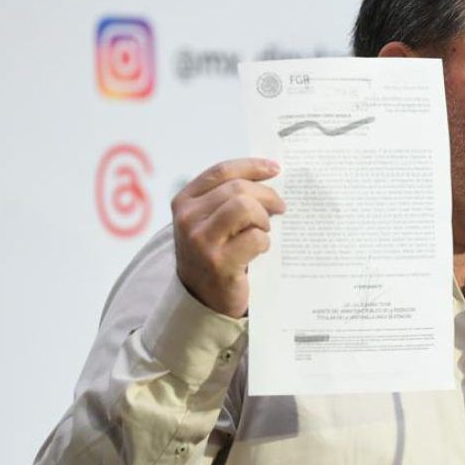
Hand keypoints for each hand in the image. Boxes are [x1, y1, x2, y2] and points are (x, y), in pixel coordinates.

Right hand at [172, 158, 284, 317]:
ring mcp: (201, 241)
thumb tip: (269, 175)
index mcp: (185, 201)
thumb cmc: (215, 253)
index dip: (252, 166)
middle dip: (266, 196)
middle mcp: (188, 218)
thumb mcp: (210, 221)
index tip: (275, 169)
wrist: (203, 298)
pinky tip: (259, 250)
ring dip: (263, 218)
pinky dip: (264, 242)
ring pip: (245, 207)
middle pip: (238, 189)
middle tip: (279, 208)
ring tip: (264, 229)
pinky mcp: (219, 262)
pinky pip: (254, 237)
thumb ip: (227, 199)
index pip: (222, 172)